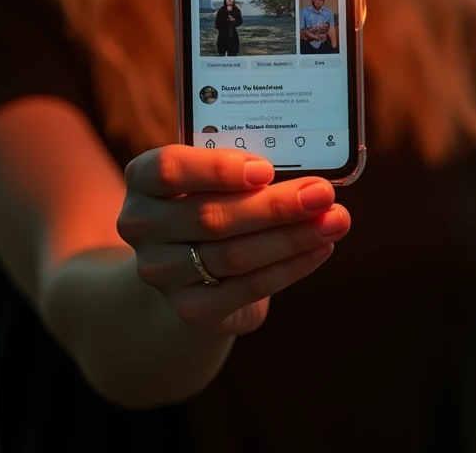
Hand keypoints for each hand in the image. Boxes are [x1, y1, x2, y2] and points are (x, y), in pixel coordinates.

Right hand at [117, 145, 349, 335]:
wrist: (188, 265)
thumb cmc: (211, 199)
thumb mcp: (213, 175)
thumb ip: (242, 168)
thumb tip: (306, 167)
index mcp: (143, 179)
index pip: (169, 170)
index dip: (217, 169)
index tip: (266, 169)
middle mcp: (141, 225)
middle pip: (211, 216)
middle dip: (276, 205)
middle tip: (322, 194)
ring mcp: (161, 271)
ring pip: (234, 254)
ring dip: (292, 237)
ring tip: (334, 220)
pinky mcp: (190, 308)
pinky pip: (247, 288)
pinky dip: (290, 268)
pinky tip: (319, 249)